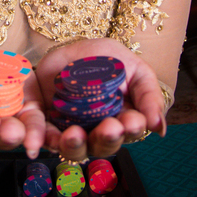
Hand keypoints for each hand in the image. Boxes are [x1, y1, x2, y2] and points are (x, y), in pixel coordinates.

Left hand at [35, 38, 166, 161]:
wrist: (75, 47)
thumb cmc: (110, 60)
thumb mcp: (137, 71)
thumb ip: (150, 97)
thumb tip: (159, 128)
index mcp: (122, 122)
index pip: (129, 133)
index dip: (131, 130)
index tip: (133, 121)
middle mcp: (97, 132)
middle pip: (102, 146)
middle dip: (106, 139)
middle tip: (109, 127)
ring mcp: (72, 131)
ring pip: (73, 149)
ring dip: (74, 145)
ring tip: (75, 134)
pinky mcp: (46, 125)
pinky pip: (43, 137)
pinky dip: (40, 140)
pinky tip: (38, 143)